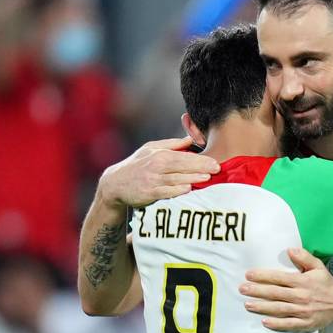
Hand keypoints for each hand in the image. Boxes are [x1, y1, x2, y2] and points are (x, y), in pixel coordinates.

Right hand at [98, 137, 219, 207]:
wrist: (115, 184)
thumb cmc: (137, 165)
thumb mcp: (151, 150)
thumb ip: (172, 145)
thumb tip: (191, 139)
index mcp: (159, 155)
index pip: (183, 156)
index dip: (200, 159)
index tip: (215, 161)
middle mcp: (156, 166)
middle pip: (182, 166)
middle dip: (200, 167)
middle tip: (217, 169)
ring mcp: (152, 180)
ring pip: (175, 179)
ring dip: (192, 178)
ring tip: (207, 178)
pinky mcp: (148, 193)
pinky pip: (164, 192)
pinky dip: (176, 190)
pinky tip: (188, 189)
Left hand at [240, 248, 332, 331]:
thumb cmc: (326, 283)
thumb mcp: (318, 267)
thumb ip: (304, 257)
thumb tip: (289, 249)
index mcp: (303, 281)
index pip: (279, 278)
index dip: (263, 276)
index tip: (249, 274)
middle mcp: (301, 296)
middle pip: (275, 293)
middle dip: (257, 291)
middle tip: (242, 289)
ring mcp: (303, 311)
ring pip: (279, 309)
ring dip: (262, 307)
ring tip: (247, 304)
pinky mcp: (305, 323)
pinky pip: (288, 324)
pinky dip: (276, 324)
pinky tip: (264, 321)